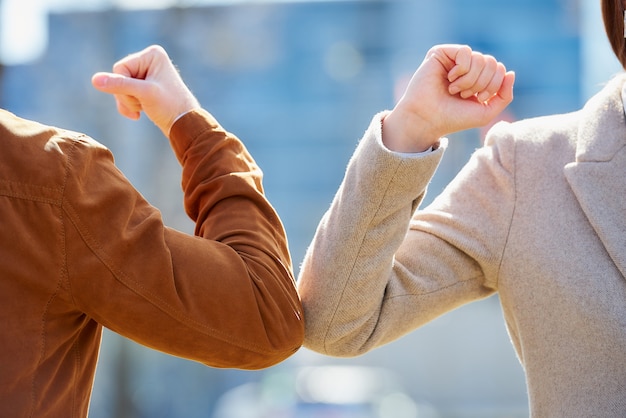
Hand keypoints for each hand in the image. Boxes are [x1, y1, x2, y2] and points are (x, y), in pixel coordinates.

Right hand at [91, 45, 199, 136]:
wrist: (185, 125)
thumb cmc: (170, 107)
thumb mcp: (144, 94)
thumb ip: (119, 85)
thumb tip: (95, 80)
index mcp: (152, 54)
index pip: (120, 68)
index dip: (124, 86)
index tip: (141, 96)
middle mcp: (150, 61)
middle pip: (119, 77)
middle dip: (126, 95)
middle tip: (142, 105)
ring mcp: (147, 75)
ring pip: (120, 88)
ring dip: (128, 103)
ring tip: (142, 110)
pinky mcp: (145, 88)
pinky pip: (126, 95)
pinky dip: (129, 106)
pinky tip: (139, 114)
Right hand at [382, 44, 514, 152]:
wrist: (428, 120)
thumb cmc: (453, 118)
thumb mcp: (486, 112)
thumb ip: (505, 95)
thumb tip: (510, 72)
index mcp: (477, 78)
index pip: (499, 69)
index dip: (493, 86)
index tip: (477, 99)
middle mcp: (466, 66)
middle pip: (492, 62)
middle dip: (481, 83)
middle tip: (464, 95)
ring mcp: (453, 59)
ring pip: (480, 58)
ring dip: (469, 80)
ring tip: (454, 90)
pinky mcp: (441, 52)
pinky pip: (465, 52)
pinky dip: (461, 70)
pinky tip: (449, 79)